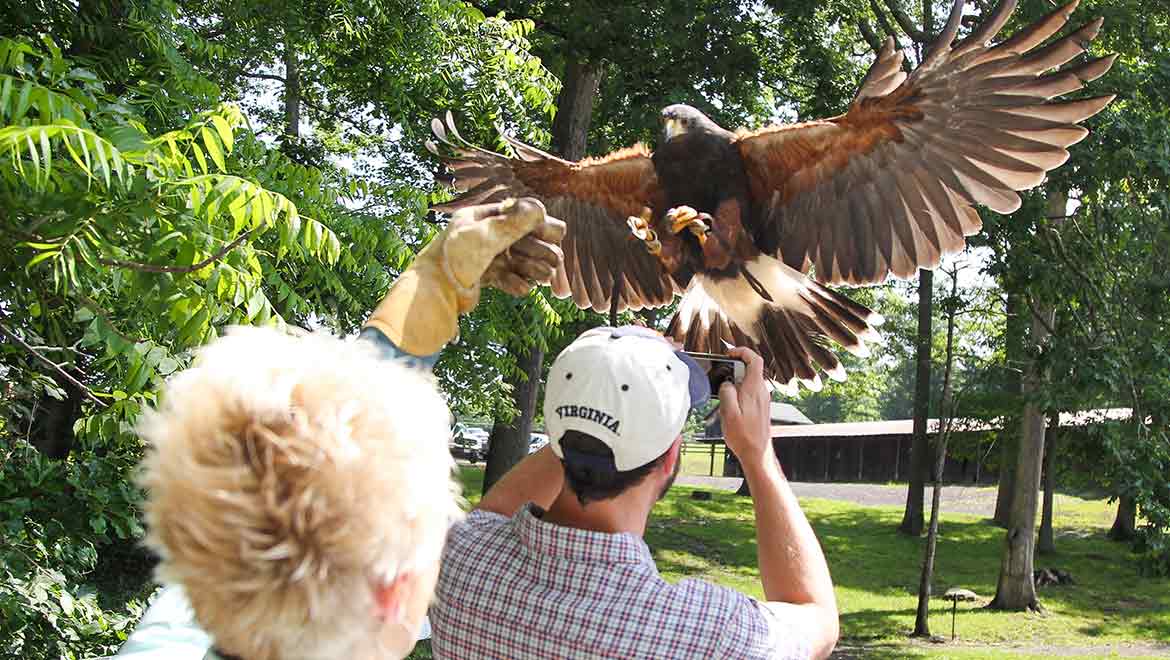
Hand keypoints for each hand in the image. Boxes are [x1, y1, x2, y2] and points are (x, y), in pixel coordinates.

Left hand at [363, 197, 564, 356]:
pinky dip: (514, 282)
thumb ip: (515, 222)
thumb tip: (541, 207)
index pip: (516, 215)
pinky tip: (522, 289)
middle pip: (520, 239)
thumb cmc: (455, 258)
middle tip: (554, 261)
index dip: (538, 225)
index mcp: (480, 217)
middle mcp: (481, 235)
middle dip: (538, 250)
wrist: (434, 292)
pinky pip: (504, 277)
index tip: (555, 234)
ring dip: (531, 267)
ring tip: (543, 277)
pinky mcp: (481, 276)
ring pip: (515, 260)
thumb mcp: (487, 236)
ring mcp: (481, 256)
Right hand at [718, 346, 772, 468]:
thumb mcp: (729, 413)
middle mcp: (761, 391)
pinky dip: (739, 391)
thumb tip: (726, 384)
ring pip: (749, 380)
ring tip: (724, 393)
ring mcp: (762, 399)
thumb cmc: (744, 436)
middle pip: (751, 368)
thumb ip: (726, 392)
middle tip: (722, 375)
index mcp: (754, 389)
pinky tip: (731, 404)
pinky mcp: (760, 406)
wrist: (757, 453)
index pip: (754, 359)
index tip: (730, 354)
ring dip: (736, 381)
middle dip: (735, 367)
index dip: (742, 351)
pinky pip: (750, 391)